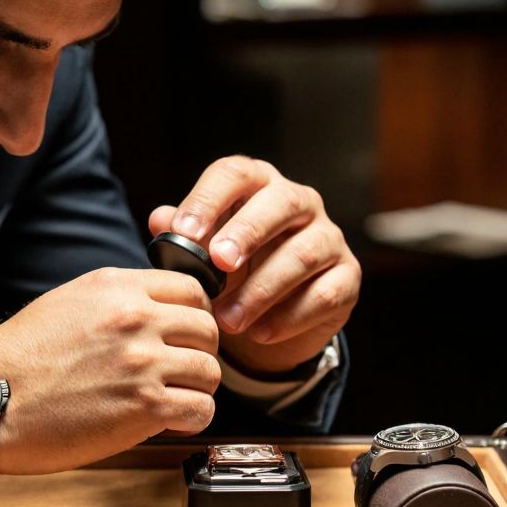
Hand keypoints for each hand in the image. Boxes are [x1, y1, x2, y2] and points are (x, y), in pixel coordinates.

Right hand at [0, 267, 221, 474]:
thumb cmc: (20, 359)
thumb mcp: (68, 302)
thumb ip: (116, 299)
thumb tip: (156, 308)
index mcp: (116, 287)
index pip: (192, 289)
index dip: (194, 315)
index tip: (184, 335)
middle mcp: (135, 317)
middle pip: (207, 329)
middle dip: (199, 352)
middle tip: (180, 371)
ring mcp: (143, 362)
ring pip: (211, 371)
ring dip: (196, 388)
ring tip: (172, 399)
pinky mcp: (145, 406)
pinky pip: (202, 409)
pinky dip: (193, 418)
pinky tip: (169, 421)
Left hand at [149, 156, 360, 373]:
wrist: (272, 315)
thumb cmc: (231, 271)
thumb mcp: (202, 253)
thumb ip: (181, 236)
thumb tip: (160, 220)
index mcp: (257, 184)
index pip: (235, 174)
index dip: (209, 199)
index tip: (184, 232)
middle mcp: (299, 202)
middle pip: (280, 203)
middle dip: (247, 233)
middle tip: (218, 264)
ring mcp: (329, 237)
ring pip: (304, 253)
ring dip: (263, 289)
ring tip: (228, 320)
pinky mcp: (347, 277)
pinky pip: (324, 293)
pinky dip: (289, 317)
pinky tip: (260, 333)